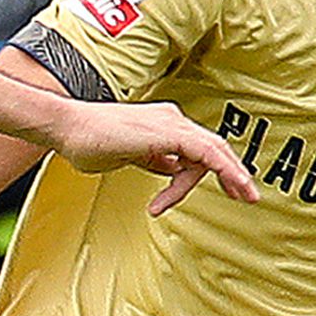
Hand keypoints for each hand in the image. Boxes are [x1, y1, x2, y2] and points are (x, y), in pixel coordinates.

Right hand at [49, 101, 257, 213]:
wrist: (68, 128)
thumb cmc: (87, 142)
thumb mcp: (128, 156)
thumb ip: (152, 160)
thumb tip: (170, 169)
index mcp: (163, 124)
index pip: (195, 150)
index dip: (204, 175)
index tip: (208, 196)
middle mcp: (171, 119)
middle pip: (213, 146)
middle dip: (232, 172)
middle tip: (248, 195)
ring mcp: (171, 123)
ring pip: (215, 149)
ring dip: (233, 174)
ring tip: (244, 196)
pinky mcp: (168, 132)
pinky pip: (206, 152)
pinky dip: (224, 169)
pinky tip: (235, 184)